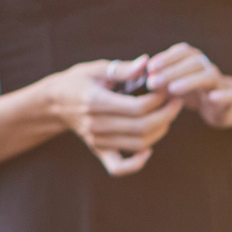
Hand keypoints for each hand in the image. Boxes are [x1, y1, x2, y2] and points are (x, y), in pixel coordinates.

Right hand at [42, 58, 181, 176]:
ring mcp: (97, 140)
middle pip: (141, 127)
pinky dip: (137, 164)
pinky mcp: (98, 150)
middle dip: (166, 115)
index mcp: (96, 101)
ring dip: (159, 132)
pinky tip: (149, 150)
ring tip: (168, 116)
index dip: (158, 100)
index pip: (137, 107)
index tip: (168, 89)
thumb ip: (122, 69)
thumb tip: (146, 63)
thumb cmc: (78, 81)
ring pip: (137, 145)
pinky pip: (118, 168)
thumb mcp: (97, 69)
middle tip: (177, 102)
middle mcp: (96, 124)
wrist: (55, 102)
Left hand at [147, 42, 231, 113]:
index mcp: (195, 60)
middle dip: (171, 71)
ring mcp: (220, 83)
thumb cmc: (194, 92)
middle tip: (153, 82)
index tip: (149, 67)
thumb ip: (160, 80)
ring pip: (208, 76)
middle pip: (192, 63)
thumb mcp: (175, 84)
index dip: (166, 58)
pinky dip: (221, 96)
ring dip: (190, 81)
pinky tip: (212, 98)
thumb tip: (146, 79)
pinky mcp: (230, 100)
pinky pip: (228, 95)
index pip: (181, 52)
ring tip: (173, 89)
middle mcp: (208, 68)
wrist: (225, 107)